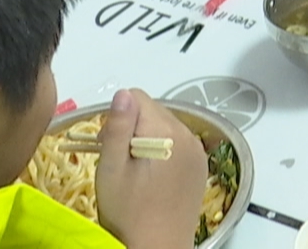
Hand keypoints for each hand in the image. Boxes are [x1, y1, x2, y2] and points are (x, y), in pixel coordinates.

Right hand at [95, 89, 206, 248]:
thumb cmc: (129, 214)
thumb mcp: (112, 170)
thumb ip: (117, 127)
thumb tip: (122, 92)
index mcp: (167, 132)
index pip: (138, 98)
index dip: (117, 118)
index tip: (107, 145)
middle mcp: (189, 136)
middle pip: (153, 111)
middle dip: (132, 128)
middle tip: (119, 162)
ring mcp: (198, 152)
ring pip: (165, 127)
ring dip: (147, 140)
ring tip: (135, 173)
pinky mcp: (200, 167)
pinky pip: (178, 145)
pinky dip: (163, 153)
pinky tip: (152, 179)